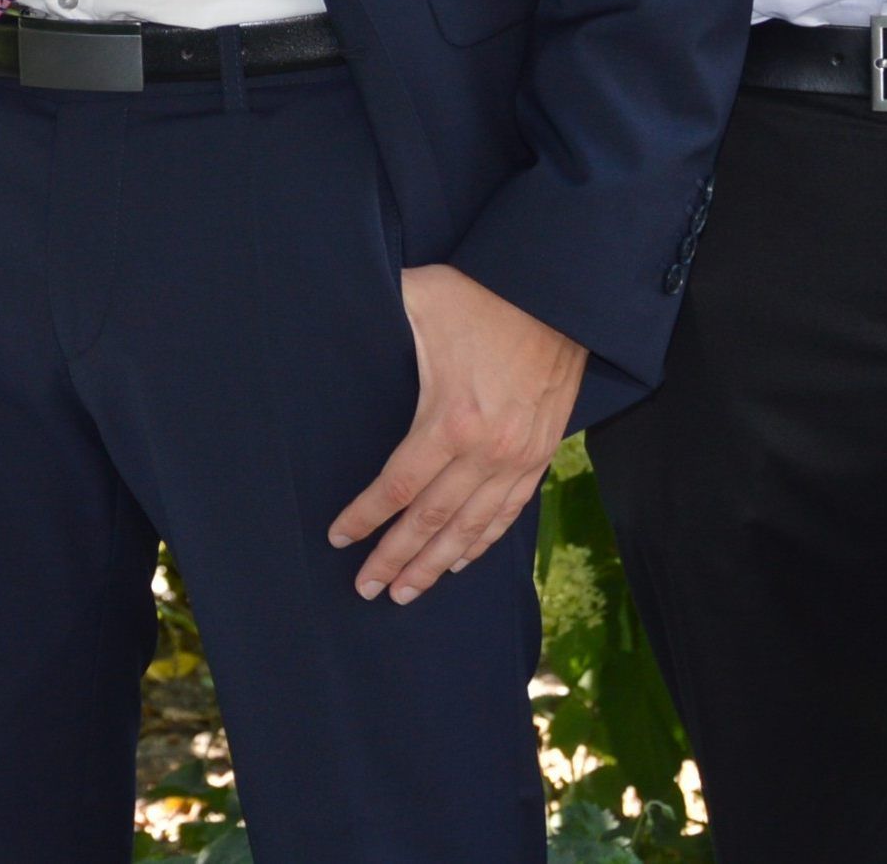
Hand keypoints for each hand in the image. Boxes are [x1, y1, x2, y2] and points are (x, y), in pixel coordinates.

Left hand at [327, 263, 584, 602]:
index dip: (365, 516)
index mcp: (451, 418)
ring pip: (471, 529)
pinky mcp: (541, 455)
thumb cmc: (481, 294)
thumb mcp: (419, 298)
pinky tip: (459, 562)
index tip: (338, 538)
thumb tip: (329, 305)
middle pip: (431, 520)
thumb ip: (374, 314)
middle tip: (366, 589)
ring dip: (435, 564)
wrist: (557, 295)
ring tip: (405, 592)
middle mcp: (487, 450)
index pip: (398, 486)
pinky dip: (481, 542)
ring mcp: (518, 457)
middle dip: (395, 558)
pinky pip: (508, 513)